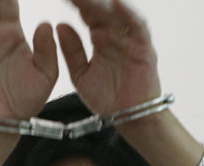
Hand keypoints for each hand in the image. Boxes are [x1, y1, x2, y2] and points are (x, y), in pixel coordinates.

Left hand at [58, 0, 160, 114]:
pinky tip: (115, 3)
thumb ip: (71, 51)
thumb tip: (59, 25)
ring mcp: (130, 39)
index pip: (86, 14)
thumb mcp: (80, 74)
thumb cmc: (107, 97)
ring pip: (117, 14)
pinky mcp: (144, 48)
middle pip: (100, 10)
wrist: (126, 117)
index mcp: (100, 38)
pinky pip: (138, 27)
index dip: (75, 3)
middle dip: (86, 0)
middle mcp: (115, 35)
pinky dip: (128, 14)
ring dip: (102, 3)